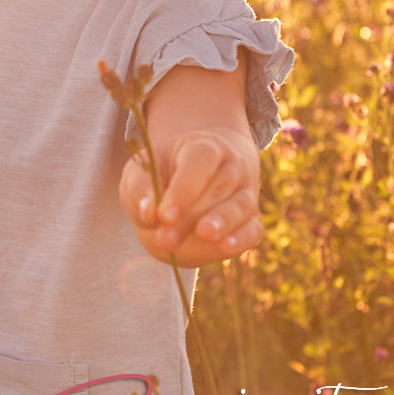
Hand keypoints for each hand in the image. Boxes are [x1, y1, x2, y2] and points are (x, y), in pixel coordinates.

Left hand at [119, 127, 261, 267]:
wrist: (193, 179)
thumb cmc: (164, 173)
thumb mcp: (144, 170)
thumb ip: (141, 188)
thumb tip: (148, 212)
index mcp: (205, 147)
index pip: (199, 162)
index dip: (183, 189)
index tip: (163, 215)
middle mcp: (232, 167)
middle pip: (218, 188)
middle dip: (191, 217)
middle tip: (165, 239)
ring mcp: (246, 193)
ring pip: (239, 207)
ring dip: (221, 224)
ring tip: (204, 236)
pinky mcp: (250, 220)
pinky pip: (252, 230)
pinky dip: (241, 239)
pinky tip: (226, 247)